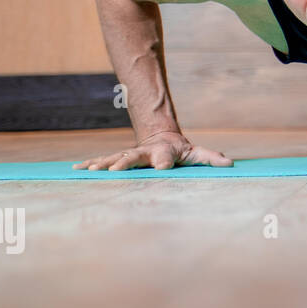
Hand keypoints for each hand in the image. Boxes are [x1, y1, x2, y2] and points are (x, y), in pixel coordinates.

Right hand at [72, 130, 233, 171]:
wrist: (161, 137)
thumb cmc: (180, 150)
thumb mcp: (197, 153)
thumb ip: (211, 158)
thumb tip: (230, 163)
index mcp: (163, 152)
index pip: (164, 157)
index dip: (164, 162)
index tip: (161, 168)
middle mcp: (143, 152)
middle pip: (133, 156)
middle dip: (124, 162)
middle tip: (116, 170)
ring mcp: (128, 154)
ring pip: (113, 158)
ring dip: (102, 163)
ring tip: (89, 169)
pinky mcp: (118, 159)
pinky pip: (102, 161)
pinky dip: (89, 164)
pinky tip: (75, 169)